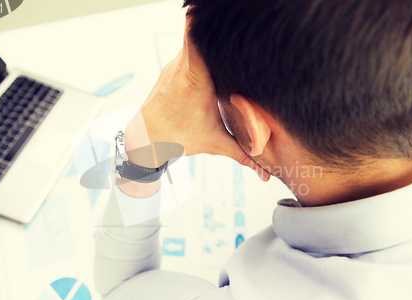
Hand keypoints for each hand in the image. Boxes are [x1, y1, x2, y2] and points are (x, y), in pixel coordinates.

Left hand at [124, 14, 269, 181]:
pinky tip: (216, 44)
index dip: (203, 21)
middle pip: (198, 30)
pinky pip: (189, 44)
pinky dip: (202, 43)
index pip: (196, 37)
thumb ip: (243, 154)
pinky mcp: (174, 64)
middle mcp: (184, 65)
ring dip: (211, 35)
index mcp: (195, 79)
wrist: (145, 138)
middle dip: (218, 26)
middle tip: (240, 19)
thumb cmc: (178, 137)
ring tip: (234, 31)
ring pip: (194, 37)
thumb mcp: (215, 144)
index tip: (221, 13)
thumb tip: (266, 173)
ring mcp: (177, 62)